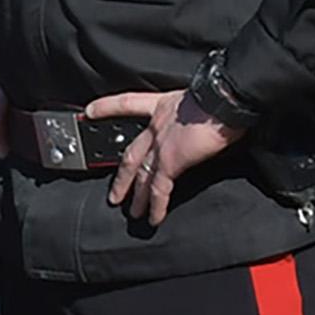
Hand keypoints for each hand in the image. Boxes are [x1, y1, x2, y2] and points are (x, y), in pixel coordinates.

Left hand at [84, 89, 246, 226]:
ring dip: (136, 196)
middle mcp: (156, 125)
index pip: (127, 104)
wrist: (224, 99)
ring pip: (140, 175)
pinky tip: (152, 219)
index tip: (90, 112)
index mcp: (163, 105)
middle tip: (114, 194)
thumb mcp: (200, 97)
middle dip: (121, 177)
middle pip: (130, 154)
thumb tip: (205, 117)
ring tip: (132, 212)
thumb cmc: (221, 95)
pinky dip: (156, 206)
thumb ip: (193, 109)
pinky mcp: (171, 162)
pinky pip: (159, 189)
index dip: (106, 107)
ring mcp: (160, 145)